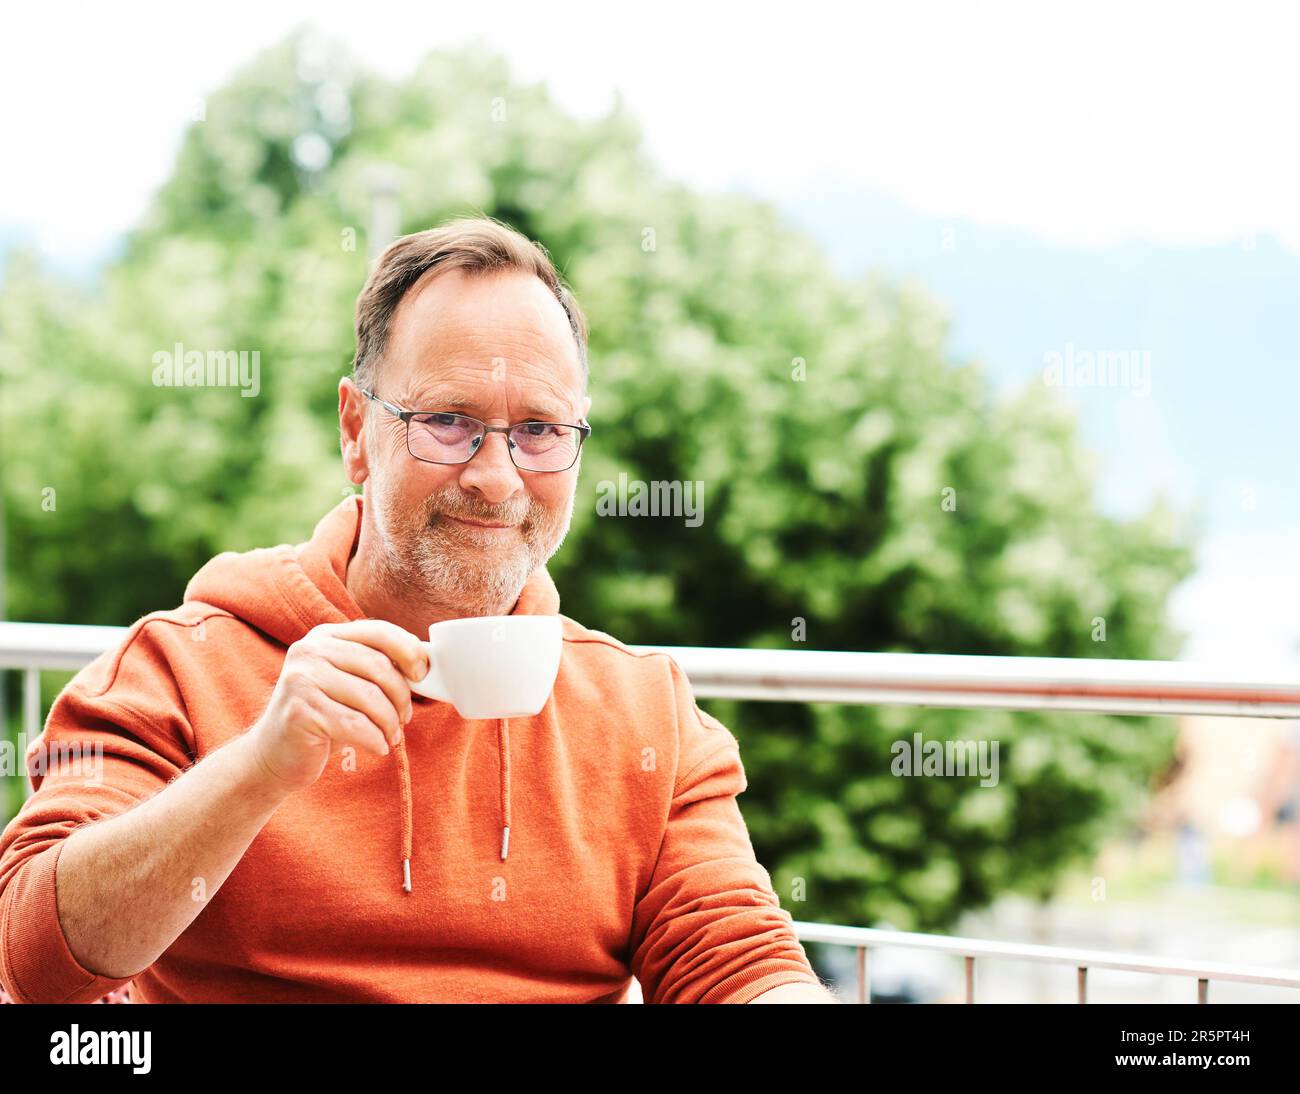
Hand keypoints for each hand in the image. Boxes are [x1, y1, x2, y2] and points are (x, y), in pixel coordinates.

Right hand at [243, 620, 430, 790]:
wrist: (275, 754)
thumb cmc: (323, 716)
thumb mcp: (348, 682)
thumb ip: (375, 667)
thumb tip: (424, 665)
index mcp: (326, 636)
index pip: (379, 631)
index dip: (409, 650)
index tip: (422, 675)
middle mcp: (310, 650)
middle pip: (378, 666)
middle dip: (401, 696)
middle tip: (405, 718)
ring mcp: (301, 679)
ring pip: (370, 698)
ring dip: (390, 722)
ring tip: (392, 736)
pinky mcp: (299, 710)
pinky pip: (355, 725)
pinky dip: (375, 739)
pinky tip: (378, 748)